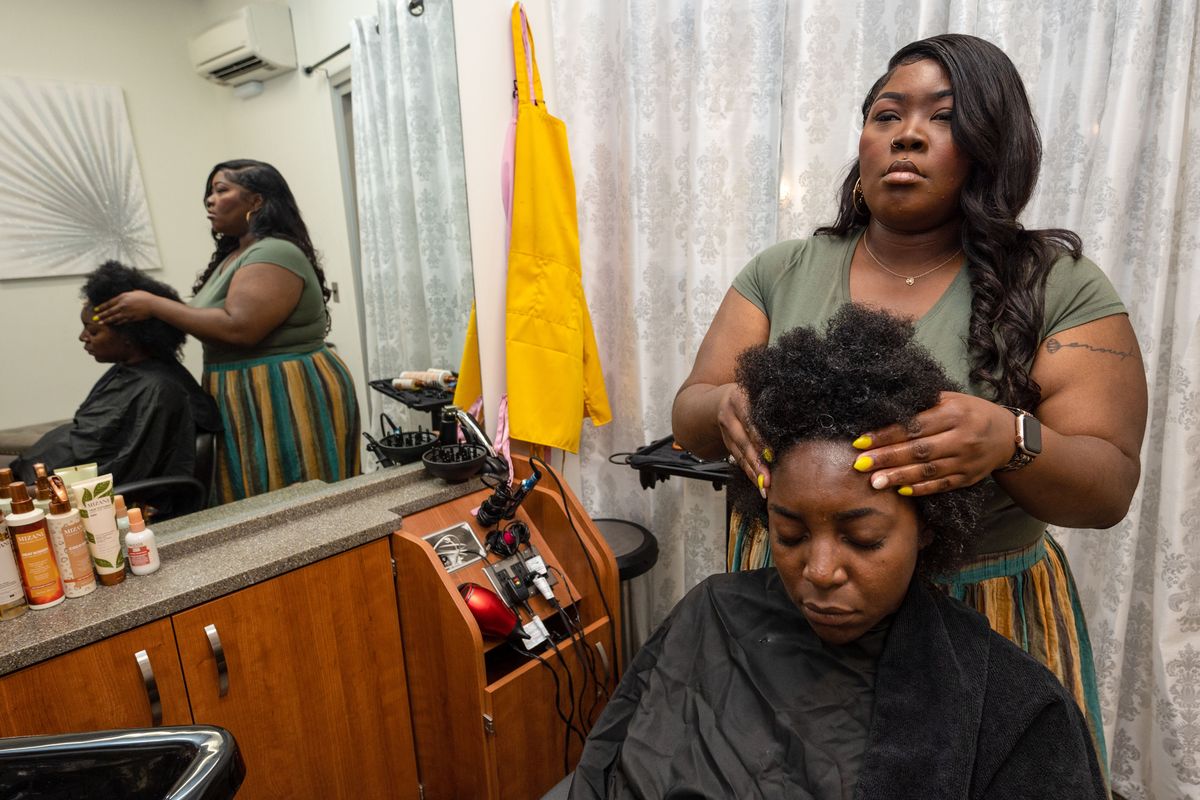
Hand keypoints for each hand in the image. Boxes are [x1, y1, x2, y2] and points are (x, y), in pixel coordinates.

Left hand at [94, 290, 158, 324]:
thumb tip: (123, 296)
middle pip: (109, 311)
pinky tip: (113, 324)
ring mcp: (126, 313)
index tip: (96, 309)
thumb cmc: (146, 296)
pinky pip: (122, 321)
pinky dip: (117, 323)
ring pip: (114, 317)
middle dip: (101, 315)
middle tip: (94, 318)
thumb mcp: (134, 291)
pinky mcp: (131, 318)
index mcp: (122, 297)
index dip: (102, 307)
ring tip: (100, 323)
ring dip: (106, 320)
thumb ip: (127, 294)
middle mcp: (122, 305)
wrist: (153, 305)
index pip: (109, 303)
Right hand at [717, 383, 770, 496]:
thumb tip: (797, 420)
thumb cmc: (751, 395)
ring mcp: (725, 431)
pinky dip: (748, 471)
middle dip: (756, 463)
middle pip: (744, 442)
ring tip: (763, 487)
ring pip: (739, 454)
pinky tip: (757, 482)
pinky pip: (737, 459)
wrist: (724, 398)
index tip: (773, 455)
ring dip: (752, 472)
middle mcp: (729, 415)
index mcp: (738, 400)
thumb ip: (770, 405)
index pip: (751, 423)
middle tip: (768, 480)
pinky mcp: (726, 442)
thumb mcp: (758, 393)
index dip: (761, 440)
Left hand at [850, 391, 1014, 495]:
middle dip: (887, 458)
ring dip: (899, 477)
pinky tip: (901, 490)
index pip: (914, 426)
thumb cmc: (971, 412)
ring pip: (928, 471)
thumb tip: (884, 409)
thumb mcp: (951, 399)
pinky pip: (941, 485)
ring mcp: (967, 460)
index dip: (886, 435)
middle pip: (919, 450)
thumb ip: (922, 404)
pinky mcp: (968, 478)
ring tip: (875, 482)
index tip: (860, 441)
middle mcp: (962, 438)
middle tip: (860, 464)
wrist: (1008, 435)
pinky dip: (921, 489)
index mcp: (954, 413)